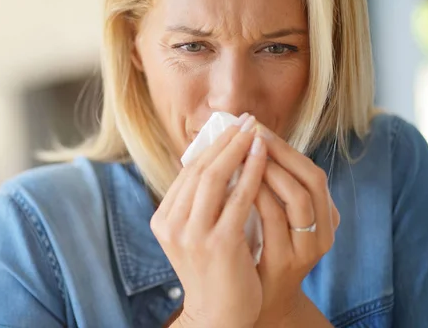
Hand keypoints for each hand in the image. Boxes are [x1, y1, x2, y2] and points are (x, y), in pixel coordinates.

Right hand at [151, 115, 265, 327]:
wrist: (219, 317)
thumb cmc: (213, 272)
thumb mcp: (196, 235)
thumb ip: (199, 204)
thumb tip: (218, 161)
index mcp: (163, 220)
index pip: (187, 173)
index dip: (210, 146)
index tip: (230, 127)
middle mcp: (172, 225)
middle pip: (198, 170)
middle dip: (224, 140)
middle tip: (244, 119)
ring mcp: (192, 234)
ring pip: (214, 178)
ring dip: (237, 149)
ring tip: (254, 129)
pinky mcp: (218, 244)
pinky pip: (238, 198)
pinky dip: (251, 172)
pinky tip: (263, 155)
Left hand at [252, 124, 339, 325]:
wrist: (255, 301)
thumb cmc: (259, 251)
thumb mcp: (272, 217)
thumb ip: (269, 187)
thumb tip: (248, 144)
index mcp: (326, 217)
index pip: (313, 172)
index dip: (286, 147)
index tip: (257, 127)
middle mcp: (324, 231)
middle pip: (312, 180)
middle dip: (280, 152)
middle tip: (251, 131)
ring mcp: (306, 249)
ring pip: (298, 199)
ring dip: (270, 170)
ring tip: (244, 150)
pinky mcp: (285, 262)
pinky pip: (274, 221)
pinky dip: (257, 195)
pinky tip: (236, 182)